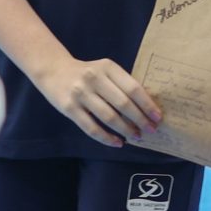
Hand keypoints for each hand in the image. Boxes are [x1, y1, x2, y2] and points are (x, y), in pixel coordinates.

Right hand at [31, 56, 162, 147]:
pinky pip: (91, 128)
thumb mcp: (105, 71)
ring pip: (108, 117)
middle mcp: (94, 79)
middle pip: (123, 103)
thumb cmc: (87, 73)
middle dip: (139, 119)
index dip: (147, 105)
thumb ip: (122, 84)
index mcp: (108, 67)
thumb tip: (147, 107)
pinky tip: (117, 143)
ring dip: (125, 130)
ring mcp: (80, 94)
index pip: (133, 88)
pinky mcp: (69, 108)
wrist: (53, 70)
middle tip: (150, 130)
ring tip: (136, 137)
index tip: (158, 117)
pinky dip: (107, 138)